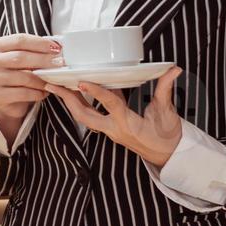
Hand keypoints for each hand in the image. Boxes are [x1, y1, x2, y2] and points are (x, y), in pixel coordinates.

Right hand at [0, 34, 60, 140]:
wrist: (8, 97)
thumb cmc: (19, 72)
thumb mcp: (26, 57)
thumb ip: (37, 50)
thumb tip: (58, 46)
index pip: (20, 40)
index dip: (40, 43)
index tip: (57, 48)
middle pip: (19, 57)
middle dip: (43, 60)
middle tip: (59, 63)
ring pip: (22, 77)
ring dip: (41, 79)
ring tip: (52, 80)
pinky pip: (22, 93)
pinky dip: (37, 93)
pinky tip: (44, 92)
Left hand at [44, 66, 183, 166]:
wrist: (169, 156)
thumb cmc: (168, 137)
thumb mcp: (167, 112)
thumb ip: (165, 89)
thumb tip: (173, 70)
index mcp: (127, 124)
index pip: (110, 104)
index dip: (96, 92)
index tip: (82, 81)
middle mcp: (114, 128)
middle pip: (84, 115)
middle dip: (67, 100)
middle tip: (52, 84)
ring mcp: (110, 130)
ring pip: (84, 117)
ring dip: (71, 101)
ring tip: (58, 85)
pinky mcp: (110, 129)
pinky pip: (91, 116)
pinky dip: (82, 103)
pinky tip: (78, 90)